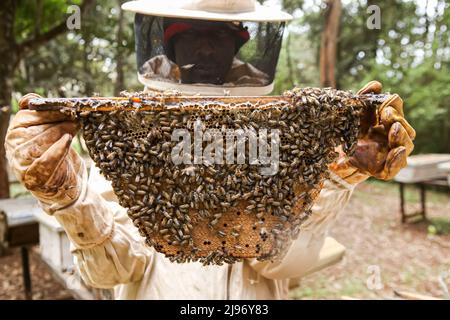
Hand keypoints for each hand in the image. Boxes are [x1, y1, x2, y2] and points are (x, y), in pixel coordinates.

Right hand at [5, 93, 84, 211]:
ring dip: (60, 133)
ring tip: (73, 130)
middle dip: (57, 121)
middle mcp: (13, 148)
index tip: (67, 107)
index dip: (47, 110)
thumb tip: (32, 98)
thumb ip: (43, 116)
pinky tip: (67, 141)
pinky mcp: (32, 179)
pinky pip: (45, 160)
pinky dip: (58, 150)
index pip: (25, 115)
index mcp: (15, 133)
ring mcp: (20, 164)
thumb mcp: (51, 132)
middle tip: (75, 119)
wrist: (67, 187)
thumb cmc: (60, 156)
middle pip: (34, 128)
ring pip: (39, 142)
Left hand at [329, 81, 415, 183]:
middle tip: (386, 115)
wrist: (330, 156)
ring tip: (393, 129)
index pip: (397, 111)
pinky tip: (395, 151)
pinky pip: (394, 168)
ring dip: (400, 137)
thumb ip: (363, 99)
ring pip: (405, 147)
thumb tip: (376, 85)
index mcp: (385, 121)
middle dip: (398, 121)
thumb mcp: (350, 114)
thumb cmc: (344, 132)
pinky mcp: (382, 170)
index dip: (394, 106)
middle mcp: (391, 137)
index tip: (384, 105)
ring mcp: (389, 154)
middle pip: (406, 129)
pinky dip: (396, 161)